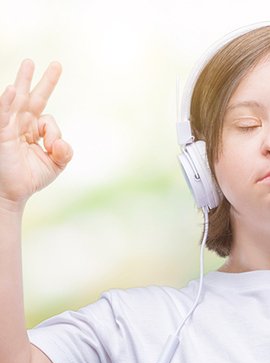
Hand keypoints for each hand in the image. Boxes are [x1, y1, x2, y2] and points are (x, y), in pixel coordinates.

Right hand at [0, 59, 72, 211]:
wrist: (12, 194)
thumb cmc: (31, 178)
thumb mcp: (56, 164)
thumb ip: (65, 152)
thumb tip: (62, 142)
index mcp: (33, 130)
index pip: (47, 118)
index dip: (53, 131)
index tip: (53, 146)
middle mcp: (21, 124)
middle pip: (33, 98)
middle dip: (43, 81)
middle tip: (54, 63)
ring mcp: (9, 127)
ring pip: (18, 101)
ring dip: (23, 81)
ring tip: (29, 63)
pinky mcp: (2, 133)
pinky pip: (3, 114)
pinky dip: (7, 101)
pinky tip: (13, 89)